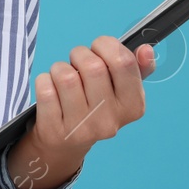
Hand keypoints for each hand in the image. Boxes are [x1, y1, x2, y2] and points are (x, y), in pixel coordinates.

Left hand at [30, 36, 156, 174]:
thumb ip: (136, 68)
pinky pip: (44, 87)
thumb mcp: (120, 91)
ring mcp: (81, 127)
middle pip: (93, 66)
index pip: (123, 61)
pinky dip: (44, 81)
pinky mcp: (54, 129)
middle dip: (80, 54)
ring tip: (63, 77)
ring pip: (65, 75)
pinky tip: (51, 91)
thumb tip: (145, 49)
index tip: (99, 48)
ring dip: (59, 68)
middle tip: (77, 62)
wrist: (65, 143)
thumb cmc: (94, 106)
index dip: (106, 45)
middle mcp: (109, 120)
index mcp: (132, 106)